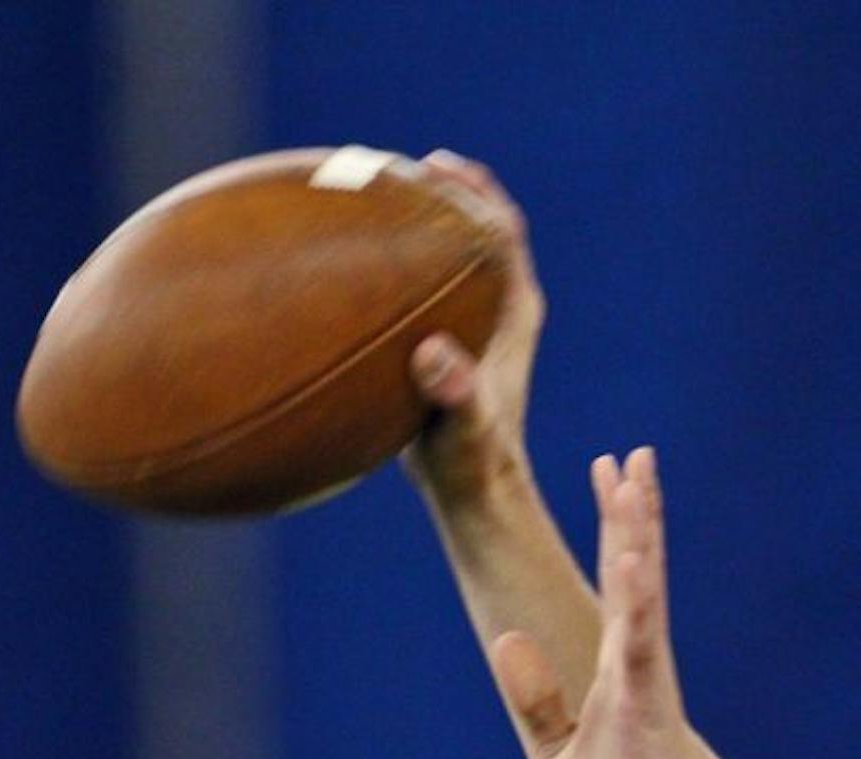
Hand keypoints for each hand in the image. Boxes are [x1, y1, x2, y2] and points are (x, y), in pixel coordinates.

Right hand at [401, 150, 545, 506]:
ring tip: (371, 196)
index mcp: (514, 311)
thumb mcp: (464, 425)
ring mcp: (474, 325)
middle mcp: (499, 309)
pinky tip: (346, 263)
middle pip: (478, 231)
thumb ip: (456, 390)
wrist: (474, 489)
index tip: (436, 167)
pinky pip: (423, 289)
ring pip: (451, 258)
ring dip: (420, 226)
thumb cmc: (472, 459)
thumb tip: (434, 354)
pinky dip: (395, 267)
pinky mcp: (447, 344)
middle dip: (444, 195)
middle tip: (396, 167)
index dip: (475, 193)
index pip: (502, 232)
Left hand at [490, 448, 725, 758]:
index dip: (617, 524)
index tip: (610, 469)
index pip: (620, 581)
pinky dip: (637, 593)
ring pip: (643, 588)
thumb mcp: (556, 752)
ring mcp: (648, 679)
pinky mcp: (650, 703)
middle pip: (637, 568)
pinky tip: (629, 552)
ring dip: (639, 532)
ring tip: (637, 476)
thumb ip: (537, 696)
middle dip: (633, 509)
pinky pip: (643, 637)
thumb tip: (509, 639)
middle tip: (633, 452)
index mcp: (621, 669)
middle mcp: (639, 662)